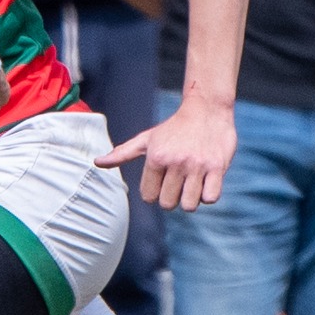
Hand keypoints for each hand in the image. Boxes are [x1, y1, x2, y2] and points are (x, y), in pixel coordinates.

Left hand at [97, 90, 235, 209]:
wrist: (206, 109)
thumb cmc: (173, 128)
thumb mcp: (146, 139)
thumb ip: (122, 154)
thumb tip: (97, 162)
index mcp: (156, 157)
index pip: (149, 196)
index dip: (155, 193)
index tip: (161, 182)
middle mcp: (175, 162)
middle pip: (168, 204)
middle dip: (172, 198)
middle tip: (177, 183)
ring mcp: (197, 165)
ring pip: (189, 205)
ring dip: (190, 199)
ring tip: (192, 184)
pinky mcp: (217, 167)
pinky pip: (210, 199)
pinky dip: (208, 195)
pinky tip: (206, 182)